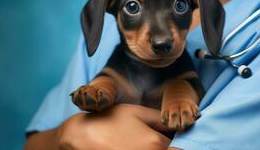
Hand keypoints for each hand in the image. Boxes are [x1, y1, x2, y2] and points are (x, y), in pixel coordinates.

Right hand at [56, 104, 173, 149]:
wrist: (80, 137)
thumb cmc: (109, 121)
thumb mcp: (137, 112)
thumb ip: (161, 118)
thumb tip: (179, 124)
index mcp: (155, 144)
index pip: (180, 147)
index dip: (177, 141)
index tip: (170, 136)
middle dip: (168, 147)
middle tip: (151, 139)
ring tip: (138, 142)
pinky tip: (131, 147)